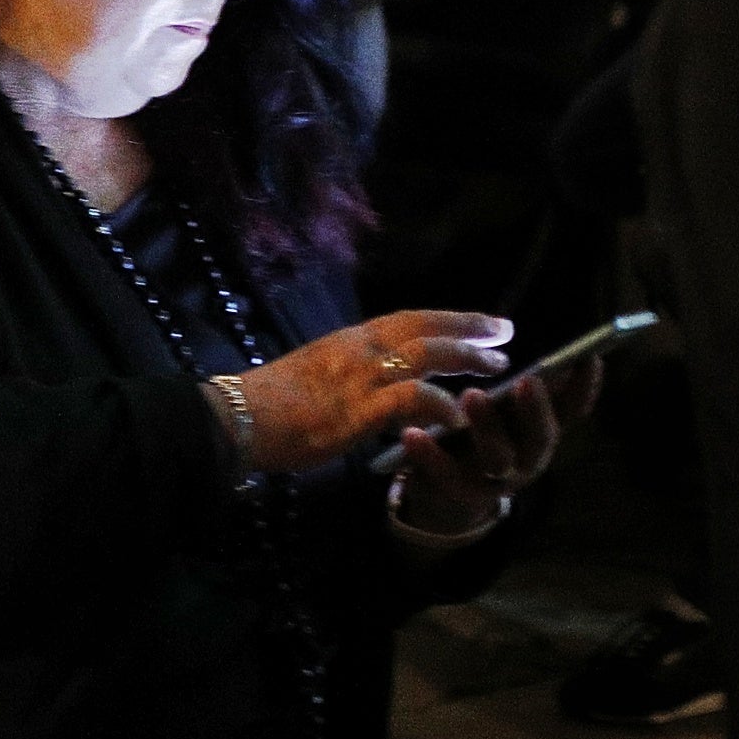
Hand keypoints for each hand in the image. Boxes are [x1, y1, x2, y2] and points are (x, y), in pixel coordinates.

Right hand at [238, 311, 511, 471]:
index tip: (483, 321)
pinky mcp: (355, 409)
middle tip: (505, 331)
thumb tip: (383, 389)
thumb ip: (351, 377)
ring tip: (497, 366)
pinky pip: (410, 399)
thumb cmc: (267, 405)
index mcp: (346, 341)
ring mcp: (356, 377)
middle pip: (423, 327)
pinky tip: (458, 418)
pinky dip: (439, 404)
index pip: (407, 319)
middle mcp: (356, 350)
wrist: (233, 420)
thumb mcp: (315, 378)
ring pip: (425, 354)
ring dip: (466, 358)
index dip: (449, 318)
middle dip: (468, 328)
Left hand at [394, 356, 594, 537]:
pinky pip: (446, 475)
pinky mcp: (459, 492)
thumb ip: (512, 386)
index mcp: (540, 432)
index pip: (571, 410)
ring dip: (488, 426)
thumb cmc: (479, 433)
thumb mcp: (501, 409)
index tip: (589, 357)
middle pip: (539, 436)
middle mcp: (527, 458)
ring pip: (498, 457)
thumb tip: (511, 332)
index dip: (583, 388)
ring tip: (471, 394)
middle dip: (536, 409)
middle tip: (528, 380)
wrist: (445, 489)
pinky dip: (430, 455)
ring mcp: (495, 479)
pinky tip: (412, 433)